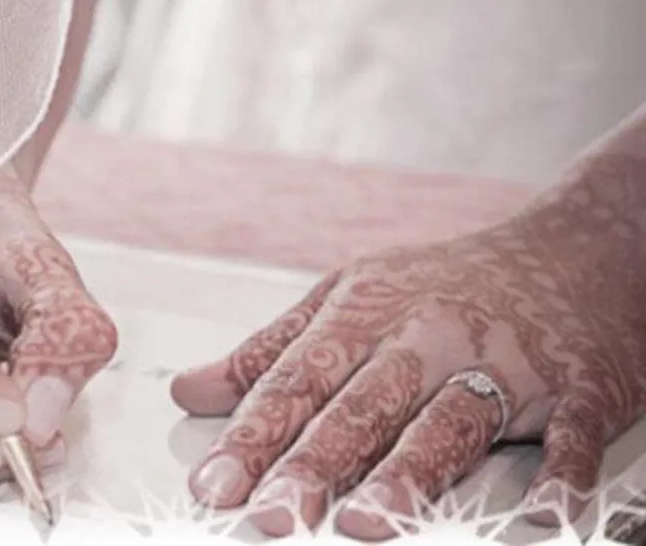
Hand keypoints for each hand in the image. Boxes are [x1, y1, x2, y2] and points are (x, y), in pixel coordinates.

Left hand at [171, 154, 645, 538]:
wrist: (575, 250)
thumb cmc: (446, 282)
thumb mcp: (348, 298)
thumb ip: (271, 351)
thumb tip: (190, 388)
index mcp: (365, 314)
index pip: (296, 381)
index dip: (252, 435)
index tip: (213, 484)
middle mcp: (427, 336)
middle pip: (361, 407)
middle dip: (311, 464)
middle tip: (269, 515)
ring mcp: (504, 363)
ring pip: (447, 421)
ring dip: (406, 473)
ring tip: (362, 520)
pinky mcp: (578, 387)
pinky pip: (569, 437)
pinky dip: (557, 477)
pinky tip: (537, 519)